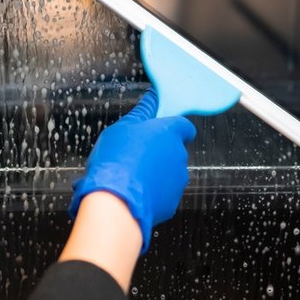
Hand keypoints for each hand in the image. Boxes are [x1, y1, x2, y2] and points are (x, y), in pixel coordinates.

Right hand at [69, 90, 195, 252]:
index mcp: (170, 132)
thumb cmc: (117, 161)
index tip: (158, 130)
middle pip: (173, 149)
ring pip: (169, 172)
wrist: (116, 201)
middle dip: (158, 152)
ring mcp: (178, 180)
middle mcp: (179, 155)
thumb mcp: (122, 128)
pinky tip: (133, 191)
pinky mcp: (172, 201)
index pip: (183, 125)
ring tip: (130, 176)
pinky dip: (151, 192)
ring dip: (154, 173)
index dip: (171, 127)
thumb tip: (152, 99)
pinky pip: (163, 193)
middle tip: (134, 155)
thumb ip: (142, 113)